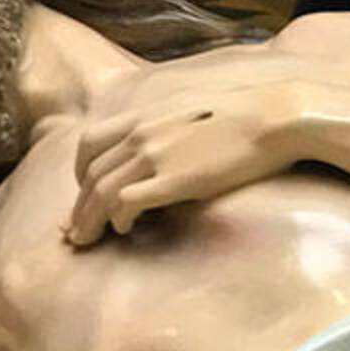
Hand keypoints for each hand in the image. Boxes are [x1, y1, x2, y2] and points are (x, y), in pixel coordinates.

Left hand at [65, 82, 304, 245]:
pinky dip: (117, 219)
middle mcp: (140, 133)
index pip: (89, 144)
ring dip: (89, 221)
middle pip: (89, 174)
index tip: (86, 194)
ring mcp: (152, 154)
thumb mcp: (194, 109)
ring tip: (87, 241)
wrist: (273, 115)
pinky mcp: (171, 178)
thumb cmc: (245, 115)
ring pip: (99, 192)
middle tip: (75, 231)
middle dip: (78, 206)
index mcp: (143, 115)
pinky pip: (125, 203)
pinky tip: (125, 229)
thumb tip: (169, 145)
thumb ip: (169, 125)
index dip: (80, 173)